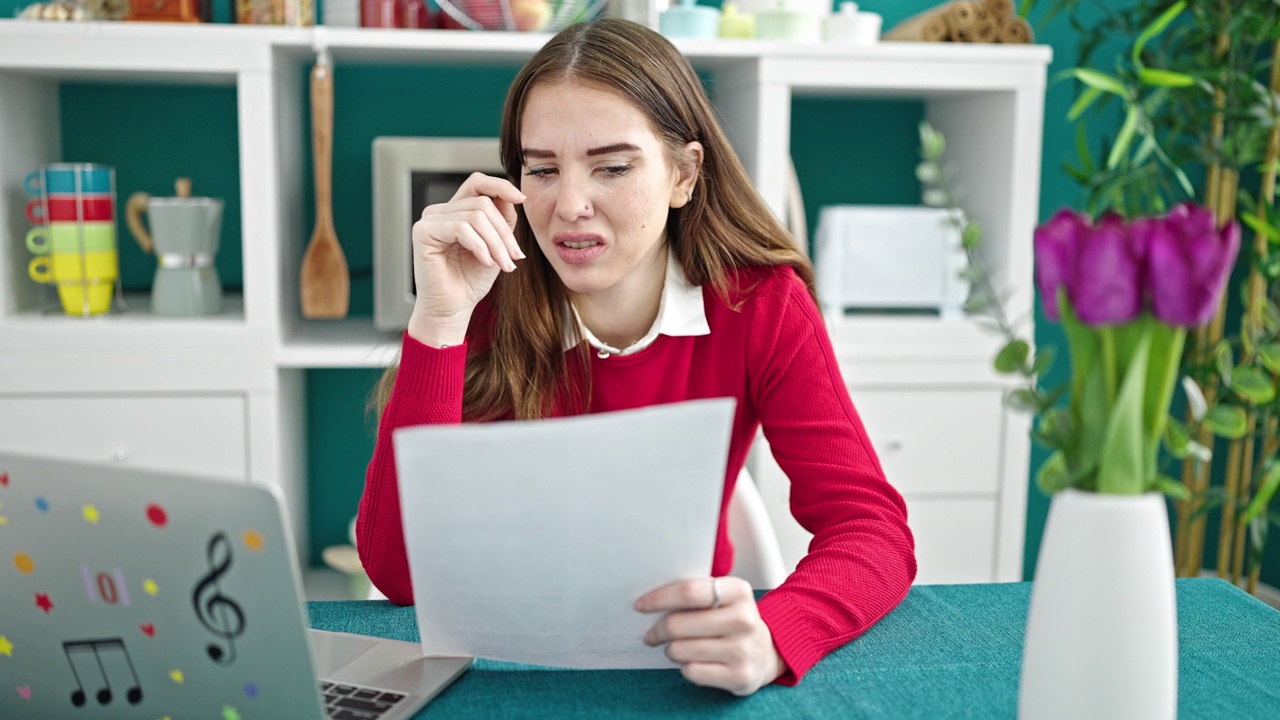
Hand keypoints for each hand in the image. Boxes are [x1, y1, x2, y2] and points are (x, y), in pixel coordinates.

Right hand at [407, 173, 525, 345]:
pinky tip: (486, 262)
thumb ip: (502, 219)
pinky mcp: (423, 232)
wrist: (454, 309)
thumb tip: (512, 196)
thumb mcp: (496, 245)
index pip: (477, 183)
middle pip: (483, 203)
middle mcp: (439, 211)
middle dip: (504, 232)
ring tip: (504, 264)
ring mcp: (429, 220)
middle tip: (515, 257)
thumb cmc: (471, 281)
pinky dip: (480, 246)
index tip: (522, 199)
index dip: (500, 186)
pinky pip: (461, 229)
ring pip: (476, 216)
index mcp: (455, 211)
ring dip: (496, 243)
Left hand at [635, 576, 785, 695]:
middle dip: (657, 630)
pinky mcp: (739, 676)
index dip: (659, 598)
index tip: (641, 605)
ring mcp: (743, 650)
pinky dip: (685, 667)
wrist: (768, 653)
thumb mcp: (723, 598)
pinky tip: (694, 661)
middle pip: (678, 623)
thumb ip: (695, 593)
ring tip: (677, 647)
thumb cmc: (733, 621)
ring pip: (681, 649)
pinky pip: (691, 671)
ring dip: (671, 649)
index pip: (689, 592)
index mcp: (739, 591)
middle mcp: (744, 619)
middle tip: (652, 634)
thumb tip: (650, 600)